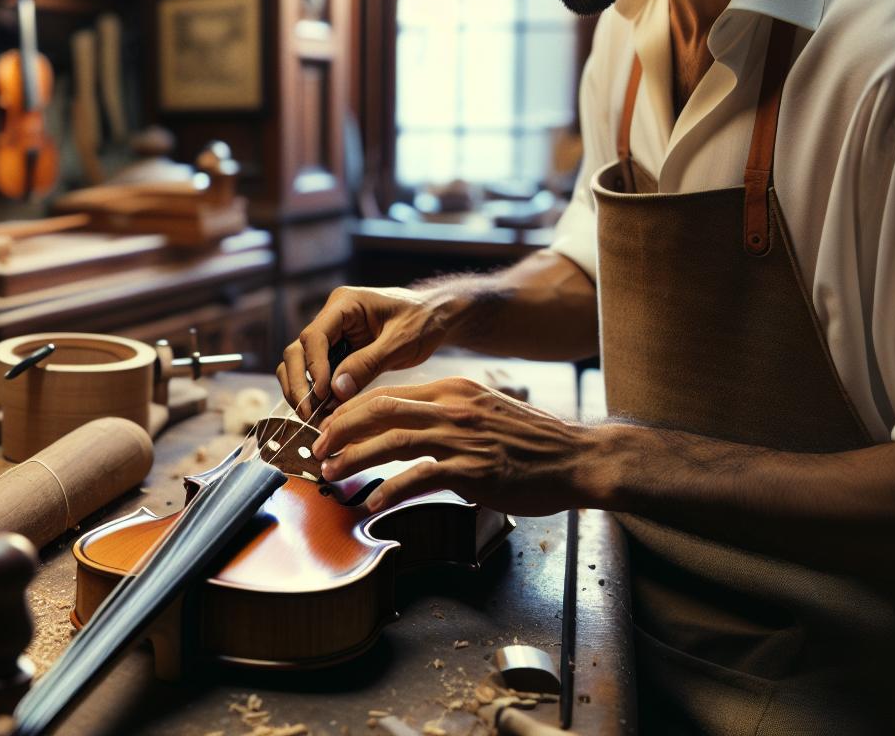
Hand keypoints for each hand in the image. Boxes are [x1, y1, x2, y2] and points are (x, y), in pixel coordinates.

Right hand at [277, 285, 455, 418]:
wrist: (438, 317)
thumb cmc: (424, 321)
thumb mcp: (401, 342)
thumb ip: (368, 364)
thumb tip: (335, 390)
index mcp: (344, 304)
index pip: (314, 336)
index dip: (313, 367)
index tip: (322, 394)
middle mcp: (331, 317)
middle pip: (298, 350)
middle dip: (299, 383)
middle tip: (309, 414)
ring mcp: (332, 335)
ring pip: (300, 363)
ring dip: (302, 390)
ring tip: (313, 418)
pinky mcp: (337, 352)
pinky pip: (317, 373)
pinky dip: (316, 393)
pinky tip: (324, 414)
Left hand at [309, 376, 609, 514]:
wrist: (576, 458)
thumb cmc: (532, 442)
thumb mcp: (485, 412)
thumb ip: (449, 415)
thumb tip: (411, 430)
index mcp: (453, 390)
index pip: (388, 394)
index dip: (351, 411)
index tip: (329, 428)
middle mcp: (453, 408)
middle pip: (381, 410)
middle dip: (341, 430)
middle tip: (317, 450)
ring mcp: (463, 438)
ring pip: (393, 441)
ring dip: (356, 458)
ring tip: (333, 474)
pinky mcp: (473, 469)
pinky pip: (420, 478)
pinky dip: (390, 491)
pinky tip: (373, 504)